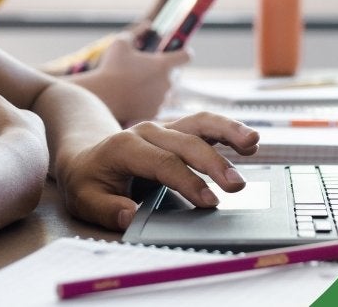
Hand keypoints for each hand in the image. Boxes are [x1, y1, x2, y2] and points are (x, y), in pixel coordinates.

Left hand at [54, 112, 259, 230]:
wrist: (84, 155)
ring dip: (228, 131)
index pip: (162, 164)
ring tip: (253, 142)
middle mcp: (147, 132)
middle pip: (186, 143)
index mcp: (124, 147)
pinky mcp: (177, 131)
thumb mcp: (85, 199)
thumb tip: (130, 215)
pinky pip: (204, 124)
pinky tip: (249, 140)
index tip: (210, 202)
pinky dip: (227, 128)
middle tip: (237, 186)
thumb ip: (107, 208)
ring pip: (199, 123)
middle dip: (213, 164)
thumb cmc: (87, 180)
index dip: (187, 182)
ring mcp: (164, 128)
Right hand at [82, 36, 189, 124]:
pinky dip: (150, 100)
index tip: (178, 53)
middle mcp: (167, 83)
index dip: (184, 53)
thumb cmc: (111, 68)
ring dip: (158, 86)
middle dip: (165, 71)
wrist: (103, 97)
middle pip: (175, 75)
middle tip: (147, 69)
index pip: (186, 56)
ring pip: (166, 90)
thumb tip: (147, 24)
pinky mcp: (154, 112)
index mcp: (163, 65)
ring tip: (138, 84)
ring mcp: (162, 99)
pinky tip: (135, 96)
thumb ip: (136, 32)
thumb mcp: (121, 43)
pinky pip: (157, 104)